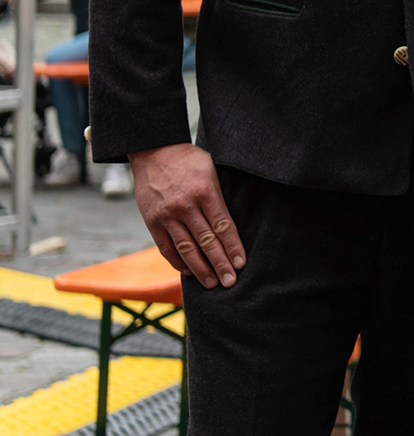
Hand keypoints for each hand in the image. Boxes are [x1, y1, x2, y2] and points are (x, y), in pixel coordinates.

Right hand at [129, 143, 244, 288]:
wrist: (153, 151)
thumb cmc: (189, 160)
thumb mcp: (212, 169)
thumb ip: (220, 195)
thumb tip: (233, 223)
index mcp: (205, 191)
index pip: (222, 225)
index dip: (232, 246)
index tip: (240, 263)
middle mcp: (185, 206)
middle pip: (206, 241)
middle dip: (219, 263)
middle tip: (230, 282)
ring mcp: (166, 215)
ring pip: (185, 248)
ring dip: (200, 269)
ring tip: (212, 283)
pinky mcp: (152, 221)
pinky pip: (165, 247)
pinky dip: (177, 262)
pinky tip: (189, 272)